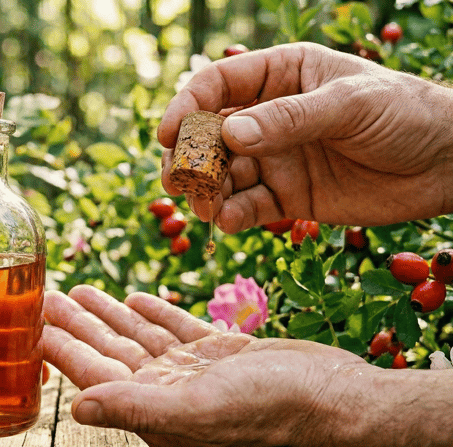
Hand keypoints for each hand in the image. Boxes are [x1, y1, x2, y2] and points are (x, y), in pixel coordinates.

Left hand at [41, 284, 368, 446]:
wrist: (331, 395)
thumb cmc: (268, 406)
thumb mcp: (197, 407)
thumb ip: (134, 408)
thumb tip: (76, 408)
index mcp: (153, 407)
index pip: (92, 373)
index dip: (59, 348)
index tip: (28, 324)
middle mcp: (166, 391)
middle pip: (109, 350)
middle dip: (75, 324)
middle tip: (44, 296)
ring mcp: (193, 371)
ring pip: (138, 336)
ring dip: (108, 314)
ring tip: (80, 291)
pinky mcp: (219, 352)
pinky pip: (175, 328)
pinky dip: (153, 312)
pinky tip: (134, 296)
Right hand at [158, 42, 452, 233]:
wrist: (446, 165)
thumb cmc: (405, 114)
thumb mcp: (350, 104)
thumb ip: (290, 119)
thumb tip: (230, 135)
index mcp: (281, 77)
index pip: (217, 85)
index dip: (186, 107)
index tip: (168, 134)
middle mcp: (269, 118)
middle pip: (209, 136)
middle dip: (188, 157)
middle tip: (176, 179)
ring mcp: (276, 160)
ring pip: (222, 176)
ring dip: (206, 191)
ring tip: (204, 206)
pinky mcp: (287, 199)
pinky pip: (248, 207)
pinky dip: (231, 216)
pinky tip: (228, 221)